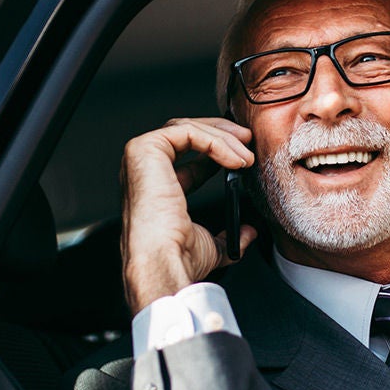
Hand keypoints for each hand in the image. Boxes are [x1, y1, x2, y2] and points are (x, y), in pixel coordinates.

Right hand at [120, 117, 258, 312]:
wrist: (164, 261)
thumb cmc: (177, 257)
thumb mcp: (211, 245)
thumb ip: (229, 236)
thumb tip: (248, 233)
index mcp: (155, 187)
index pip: (186, 154)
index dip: (218, 150)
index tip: (243, 157)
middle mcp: (144, 169)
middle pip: (185, 132)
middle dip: (221, 134)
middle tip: (248, 141)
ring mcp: (140, 157)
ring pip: (187, 128)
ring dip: (223, 138)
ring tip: (247, 156)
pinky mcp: (144, 149)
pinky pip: (187, 132)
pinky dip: (216, 141)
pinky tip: (235, 159)